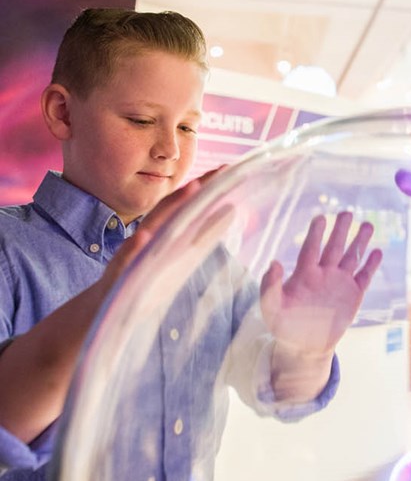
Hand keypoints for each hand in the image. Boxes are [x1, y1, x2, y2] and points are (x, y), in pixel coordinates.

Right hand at [102, 167, 226, 293]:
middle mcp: (149, 238)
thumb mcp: (180, 257)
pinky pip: (123, 261)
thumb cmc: (146, 280)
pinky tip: (142, 237)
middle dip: (194, 189)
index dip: (206, 187)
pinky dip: (132, 248)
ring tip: (192, 188)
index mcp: (163, 233)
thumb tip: (231, 210)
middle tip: (220, 171)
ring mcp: (133, 254)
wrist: (108, 312)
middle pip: (171, 208)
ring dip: (169, 208)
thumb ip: (204, 234)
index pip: (185, 205)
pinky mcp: (118, 276)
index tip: (229, 168)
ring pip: (150, 227)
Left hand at [260, 211, 381, 400]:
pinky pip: (364, 277)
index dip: (315, 233)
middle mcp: (324, 273)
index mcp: (304, 273)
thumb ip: (269, 286)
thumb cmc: (285, 326)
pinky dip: (371, 265)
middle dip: (341, 230)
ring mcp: (340, 283)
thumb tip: (274, 262)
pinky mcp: (353, 295)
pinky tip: (378, 252)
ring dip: (359, 242)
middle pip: (334, 247)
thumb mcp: (272, 308)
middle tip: (347, 212)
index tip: (320, 218)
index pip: (311, 248)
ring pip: (352, 257)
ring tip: (367, 224)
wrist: (305, 346)